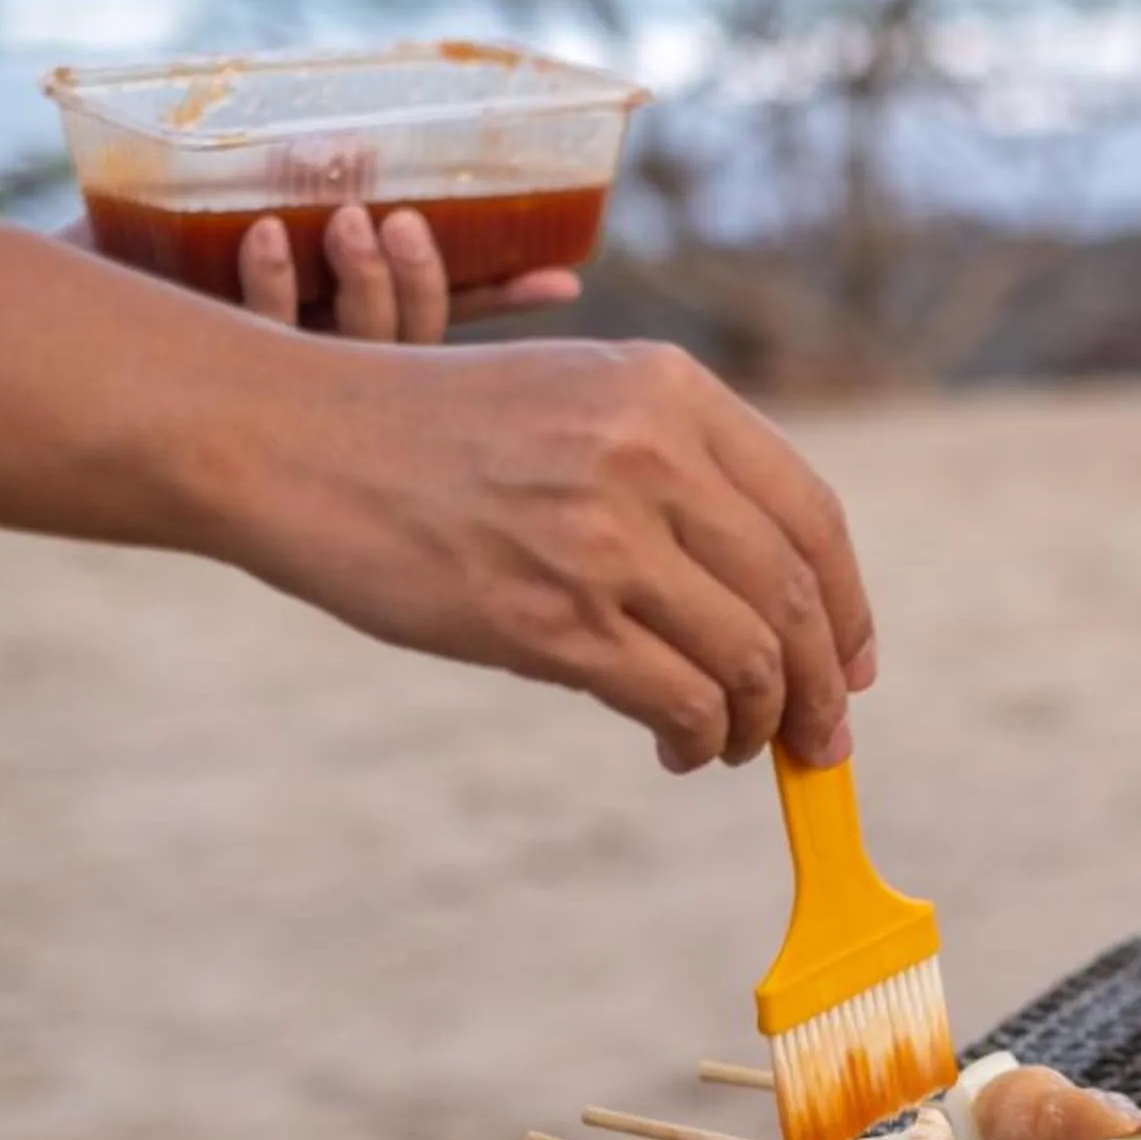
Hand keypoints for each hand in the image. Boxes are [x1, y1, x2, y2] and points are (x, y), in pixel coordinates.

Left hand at [58, 207, 580, 342]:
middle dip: (421, 284)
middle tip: (400, 222)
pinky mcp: (212, 368)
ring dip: (367, 286)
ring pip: (358, 352)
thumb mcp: (233, 200)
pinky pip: (265, 342)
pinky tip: (269, 238)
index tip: (565, 278)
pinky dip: (275, 286)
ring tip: (349, 217)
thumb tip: (348, 126)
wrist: (37, 298)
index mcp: (348, 338)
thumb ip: (295, 181)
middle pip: (412, 348)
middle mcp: (322, 368)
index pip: (450, 331)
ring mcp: (273, 375)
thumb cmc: (136, 245)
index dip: (508, 304)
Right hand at [220, 339, 877, 772]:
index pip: (812, 515)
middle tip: (819, 738)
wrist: (286, 438)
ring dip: (760, 722)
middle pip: (796, 597)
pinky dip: (699, 739)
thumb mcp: (572, 396)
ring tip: (734, 745)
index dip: (849, 604)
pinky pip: (680, 700)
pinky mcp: (551, 619)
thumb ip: (672, 467)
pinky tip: (678, 748)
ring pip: (750, 658)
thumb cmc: (425, 429)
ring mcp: (602, 538)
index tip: (853, 663)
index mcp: (669, 391)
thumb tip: (768, 593)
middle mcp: (650, 455)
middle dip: (821, 685)